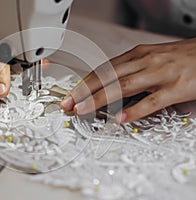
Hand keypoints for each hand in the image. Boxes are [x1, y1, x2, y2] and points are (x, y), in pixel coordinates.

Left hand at [61, 38, 195, 122]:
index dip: (84, 83)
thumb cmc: (179, 57)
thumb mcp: (150, 58)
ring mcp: (160, 74)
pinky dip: (135, 110)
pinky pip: (152, 101)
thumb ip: (130, 70)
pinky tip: (121, 118)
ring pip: (123, 86)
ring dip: (100, 99)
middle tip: (69, 104)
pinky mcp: (176, 88)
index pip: (103, 69)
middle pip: (107, 76)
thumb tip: (108, 84)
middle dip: (84, 91)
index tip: (71, 94)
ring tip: (83, 110)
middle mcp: (145, 62)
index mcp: (137, 55)